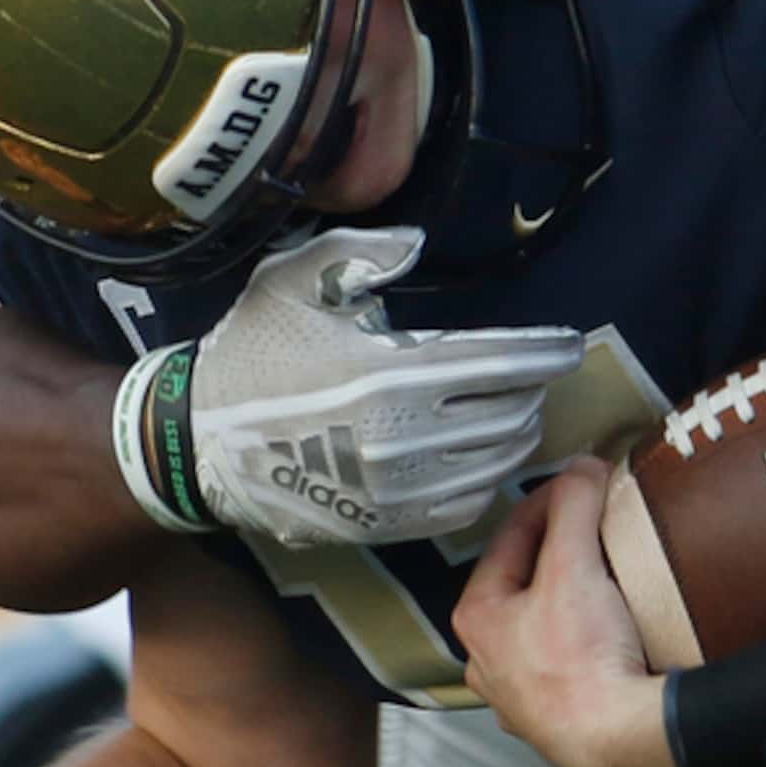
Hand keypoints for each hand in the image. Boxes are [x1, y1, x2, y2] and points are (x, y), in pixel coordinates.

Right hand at [116, 225, 584, 544]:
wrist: (196, 446)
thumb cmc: (250, 354)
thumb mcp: (291, 282)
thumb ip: (358, 252)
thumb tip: (417, 241)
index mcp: (389, 371)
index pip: (503, 362)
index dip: (547, 352)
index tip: (569, 344)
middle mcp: (402, 436)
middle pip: (511, 414)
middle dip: (531, 392)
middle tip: (530, 376)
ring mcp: (396, 489)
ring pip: (496, 463)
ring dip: (516, 435)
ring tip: (512, 412)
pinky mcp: (384, 525)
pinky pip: (466, 506)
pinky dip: (487, 479)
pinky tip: (479, 457)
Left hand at [454, 460, 682, 766]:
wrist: (617, 741)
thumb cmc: (581, 659)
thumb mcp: (575, 565)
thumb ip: (575, 507)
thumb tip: (581, 467)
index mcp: (478, 617)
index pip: (512, 536)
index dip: (550, 499)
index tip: (583, 482)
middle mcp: (490, 660)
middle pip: (528, 582)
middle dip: (563, 551)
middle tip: (599, 527)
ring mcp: (523, 695)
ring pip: (547, 626)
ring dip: (575, 599)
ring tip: (612, 579)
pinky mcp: (559, 718)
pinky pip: (572, 663)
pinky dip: (590, 642)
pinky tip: (615, 637)